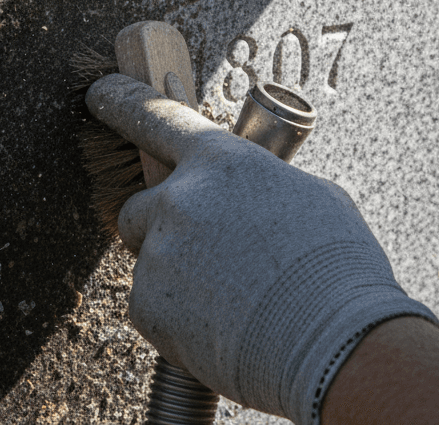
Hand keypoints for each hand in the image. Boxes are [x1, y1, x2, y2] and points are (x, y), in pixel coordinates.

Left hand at [85, 74, 437, 423]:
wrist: (337, 345)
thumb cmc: (337, 269)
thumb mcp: (312, 198)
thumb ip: (261, 186)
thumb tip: (251, 197)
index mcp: (220, 161)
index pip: (157, 118)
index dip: (124, 101)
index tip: (101, 92)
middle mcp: (179, 198)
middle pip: (142, 204)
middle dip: (161, 226)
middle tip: (205, 254)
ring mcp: (159, 251)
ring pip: (151, 259)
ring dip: (176, 275)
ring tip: (231, 300)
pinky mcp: (148, 304)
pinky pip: (152, 304)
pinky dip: (177, 317)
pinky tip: (222, 326)